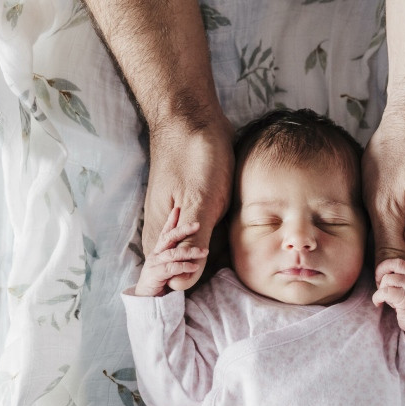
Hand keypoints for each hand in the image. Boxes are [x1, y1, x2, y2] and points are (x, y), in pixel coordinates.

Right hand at [135, 207, 209, 296]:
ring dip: (190, 251)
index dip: (171, 220)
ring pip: (173, 253)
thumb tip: (193, 250)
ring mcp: (155, 264)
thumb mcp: (168, 266)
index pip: (165, 232)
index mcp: (158, 251)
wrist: (146, 299)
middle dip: (183, 229)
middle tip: (198, 224)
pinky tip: (195, 266)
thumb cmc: (159, 282)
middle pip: (169, 237)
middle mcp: (156, 254)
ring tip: (204, 251)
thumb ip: (176, 258)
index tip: (177, 208)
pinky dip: (184, 266)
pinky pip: (172, 268)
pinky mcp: (156, 275)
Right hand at [140, 118, 233, 290]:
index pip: (163, 279)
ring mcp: (181, 221)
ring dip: (214, 262)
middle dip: (200, 279)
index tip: (206, 286)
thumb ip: (193, 241)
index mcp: (160, 234)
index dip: (180, 289)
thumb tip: (181, 284)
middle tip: (231, 281)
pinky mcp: (196, 211)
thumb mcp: (200, 200)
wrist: (194, 116)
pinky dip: (220, 243)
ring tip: (244, 266)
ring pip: (196, 256)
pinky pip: (206, 238)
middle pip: (180, 271)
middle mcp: (167, 232)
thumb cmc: (195, 155)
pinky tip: (240, 247)